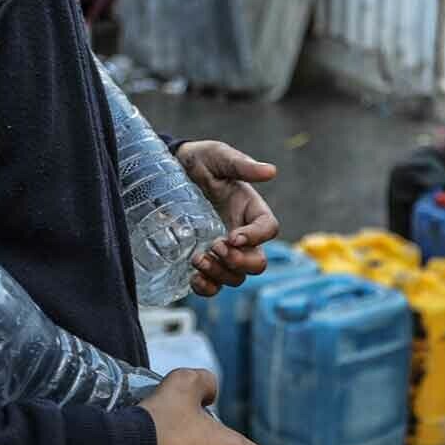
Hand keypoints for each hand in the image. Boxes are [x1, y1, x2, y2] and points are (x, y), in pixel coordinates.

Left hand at [175, 141, 279, 295]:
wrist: (173, 169)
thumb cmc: (201, 161)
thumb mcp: (220, 157)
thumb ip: (242, 165)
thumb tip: (271, 171)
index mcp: (251, 210)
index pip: (268, 229)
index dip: (256, 238)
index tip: (233, 236)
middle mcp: (242, 234)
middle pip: (257, 262)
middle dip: (239, 262)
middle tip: (216, 247)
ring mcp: (224, 250)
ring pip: (236, 277)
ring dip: (220, 275)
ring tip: (198, 259)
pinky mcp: (205, 260)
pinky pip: (213, 286)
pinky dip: (206, 288)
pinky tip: (193, 277)